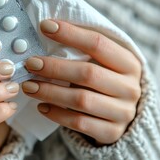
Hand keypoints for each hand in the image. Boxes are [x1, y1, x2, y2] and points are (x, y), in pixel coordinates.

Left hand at [22, 20, 141, 144]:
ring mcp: (122, 112)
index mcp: (129, 63)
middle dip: (55, 67)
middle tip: (31, 63)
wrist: (128, 117)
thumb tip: (49, 30)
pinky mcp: (112, 132)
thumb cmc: (109, 82)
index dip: (70, 34)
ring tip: (29, 86)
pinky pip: (79, 123)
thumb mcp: (106, 64)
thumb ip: (85, 50)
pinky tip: (41, 106)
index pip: (98, 43)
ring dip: (51, 92)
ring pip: (81, 100)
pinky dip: (57, 114)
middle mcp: (130, 87)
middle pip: (88, 73)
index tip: (45, 26)